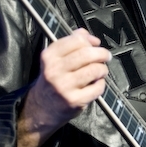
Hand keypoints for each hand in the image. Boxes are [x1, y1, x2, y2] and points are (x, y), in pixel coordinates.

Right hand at [15, 29, 110, 146]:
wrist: (40, 109)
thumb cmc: (51, 81)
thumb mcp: (54, 59)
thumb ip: (71, 44)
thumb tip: (91, 37)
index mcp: (49, 56)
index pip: (76, 40)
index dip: (90, 40)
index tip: (95, 44)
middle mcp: (54, 70)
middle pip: (87, 54)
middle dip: (101, 53)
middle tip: (106, 56)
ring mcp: (64, 86)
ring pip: (94, 70)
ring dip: (102, 69)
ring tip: (100, 71)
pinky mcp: (74, 100)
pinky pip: (97, 88)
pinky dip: (100, 84)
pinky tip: (95, 85)